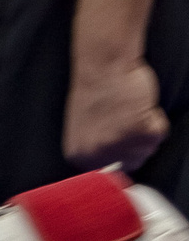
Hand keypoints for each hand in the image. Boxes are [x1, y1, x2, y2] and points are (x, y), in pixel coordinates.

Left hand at [66, 58, 168, 172]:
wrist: (103, 67)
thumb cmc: (94, 91)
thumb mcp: (85, 128)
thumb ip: (96, 150)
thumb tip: (113, 167)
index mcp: (79, 155)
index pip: (109, 173)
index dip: (119, 154)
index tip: (116, 137)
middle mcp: (99, 154)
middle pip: (133, 163)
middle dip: (134, 142)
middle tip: (123, 119)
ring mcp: (121, 144)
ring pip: (149, 149)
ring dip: (144, 129)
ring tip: (128, 110)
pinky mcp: (142, 131)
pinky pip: (160, 133)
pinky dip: (155, 118)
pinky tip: (139, 105)